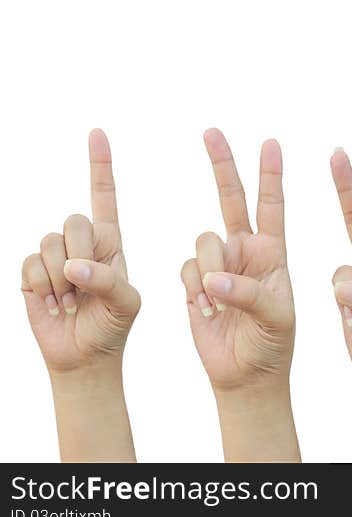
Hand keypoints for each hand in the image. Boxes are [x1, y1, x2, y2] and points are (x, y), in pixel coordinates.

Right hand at [20, 129, 138, 461]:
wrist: (85, 354)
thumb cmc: (113, 325)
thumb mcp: (127, 303)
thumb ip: (109, 280)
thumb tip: (73, 267)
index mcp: (110, 241)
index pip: (104, 197)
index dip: (100, 166)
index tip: (97, 132)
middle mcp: (81, 243)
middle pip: (75, 221)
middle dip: (82, 253)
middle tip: (88, 284)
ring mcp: (53, 256)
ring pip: (50, 242)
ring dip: (62, 277)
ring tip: (74, 299)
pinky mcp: (30, 272)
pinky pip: (29, 264)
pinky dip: (43, 287)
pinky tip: (56, 303)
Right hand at [180, 129, 297, 461]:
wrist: (247, 379)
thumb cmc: (278, 348)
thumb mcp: (280, 320)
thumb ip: (251, 295)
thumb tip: (210, 280)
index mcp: (276, 254)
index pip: (273, 205)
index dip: (271, 174)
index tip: (270, 142)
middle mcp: (247, 252)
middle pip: (232, 199)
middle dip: (224, 165)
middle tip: (212, 130)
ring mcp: (220, 267)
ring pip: (204, 241)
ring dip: (211, 269)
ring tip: (223, 303)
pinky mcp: (194, 284)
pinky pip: (185, 269)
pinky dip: (194, 289)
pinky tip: (209, 313)